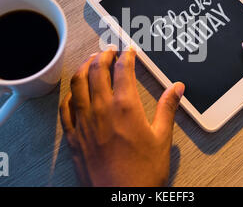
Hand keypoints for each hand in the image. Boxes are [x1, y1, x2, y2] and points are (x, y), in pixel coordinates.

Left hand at [60, 45, 184, 185]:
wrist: (120, 198)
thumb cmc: (143, 172)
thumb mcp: (161, 138)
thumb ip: (167, 108)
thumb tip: (177, 88)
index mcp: (125, 107)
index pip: (122, 70)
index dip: (126, 56)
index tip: (129, 51)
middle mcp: (101, 109)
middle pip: (97, 70)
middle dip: (103, 55)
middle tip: (108, 50)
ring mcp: (84, 122)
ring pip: (78, 84)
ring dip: (84, 67)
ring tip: (90, 61)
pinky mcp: (73, 136)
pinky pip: (65, 108)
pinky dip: (69, 94)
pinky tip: (74, 92)